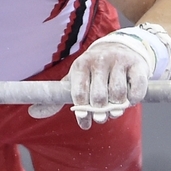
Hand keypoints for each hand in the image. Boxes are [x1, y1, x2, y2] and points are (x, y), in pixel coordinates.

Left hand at [29, 24, 170, 128]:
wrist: (120, 47)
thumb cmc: (92, 71)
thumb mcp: (73, 80)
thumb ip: (55, 98)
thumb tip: (33, 112)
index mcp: (81, 64)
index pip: (79, 92)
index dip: (81, 112)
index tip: (85, 123)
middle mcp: (99, 60)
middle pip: (99, 97)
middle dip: (100, 113)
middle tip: (102, 118)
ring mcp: (119, 61)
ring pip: (118, 95)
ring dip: (117, 108)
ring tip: (115, 110)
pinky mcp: (137, 65)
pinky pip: (137, 89)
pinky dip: (134, 100)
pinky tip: (129, 101)